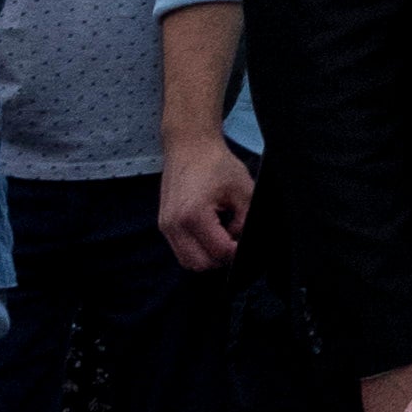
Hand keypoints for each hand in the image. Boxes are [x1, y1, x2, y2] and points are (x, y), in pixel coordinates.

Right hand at [159, 136, 256, 275]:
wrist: (189, 146)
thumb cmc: (215, 163)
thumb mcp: (243, 190)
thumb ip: (245, 220)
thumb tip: (244, 242)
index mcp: (193, 215)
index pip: (219, 252)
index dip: (237, 252)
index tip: (247, 243)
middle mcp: (173, 225)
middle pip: (200, 265)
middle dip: (221, 258)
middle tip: (235, 242)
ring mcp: (165, 226)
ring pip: (188, 261)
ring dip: (207, 256)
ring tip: (222, 236)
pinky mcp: (164, 224)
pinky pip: (181, 250)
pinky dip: (196, 249)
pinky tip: (210, 232)